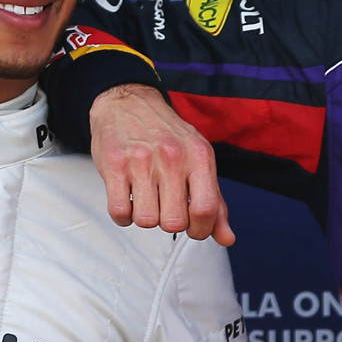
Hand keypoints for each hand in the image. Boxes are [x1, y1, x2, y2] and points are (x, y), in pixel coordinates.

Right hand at [88, 83, 232, 246]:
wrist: (127, 103)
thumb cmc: (165, 136)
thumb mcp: (198, 161)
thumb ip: (215, 202)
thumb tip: (226, 238)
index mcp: (199, 156)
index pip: (206, 210)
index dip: (200, 229)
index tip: (192, 226)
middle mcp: (173, 157)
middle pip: (175, 222)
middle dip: (169, 223)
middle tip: (164, 207)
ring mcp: (142, 160)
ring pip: (146, 220)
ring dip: (144, 218)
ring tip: (145, 199)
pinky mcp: (115, 165)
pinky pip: (120, 211)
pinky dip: (123, 214)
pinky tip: (127, 198)